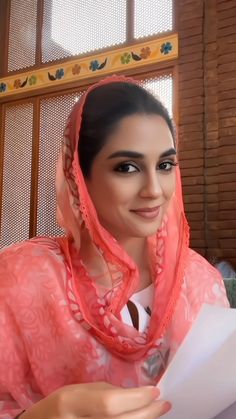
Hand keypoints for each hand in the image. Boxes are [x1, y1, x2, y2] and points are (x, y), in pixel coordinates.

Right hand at [21, 382, 170, 417]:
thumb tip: (137, 396)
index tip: (154, 390)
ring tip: (155, 412)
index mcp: (71, 403)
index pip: (109, 403)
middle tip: (163, 403)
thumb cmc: (60, 406)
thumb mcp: (78, 391)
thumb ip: (106, 392)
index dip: (135, 398)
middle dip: (146, 413)